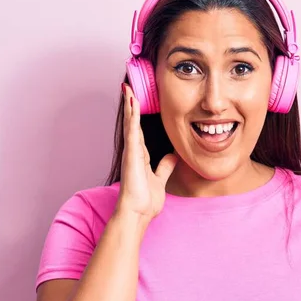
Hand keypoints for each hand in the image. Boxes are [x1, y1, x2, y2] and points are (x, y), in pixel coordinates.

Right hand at [114, 83, 177, 223]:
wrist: (137, 213)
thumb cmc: (145, 201)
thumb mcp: (160, 179)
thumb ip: (165, 166)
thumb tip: (173, 155)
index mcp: (141, 156)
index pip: (139, 131)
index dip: (138, 116)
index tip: (137, 102)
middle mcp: (134, 151)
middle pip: (132, 123)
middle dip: (131, 106)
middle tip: (129, 88)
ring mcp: (131, 152)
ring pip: (130, 123)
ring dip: (129, 105)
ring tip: (128, 88)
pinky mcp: (131, 154)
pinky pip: (132, 130)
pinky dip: (131, 115)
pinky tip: (131, 102)